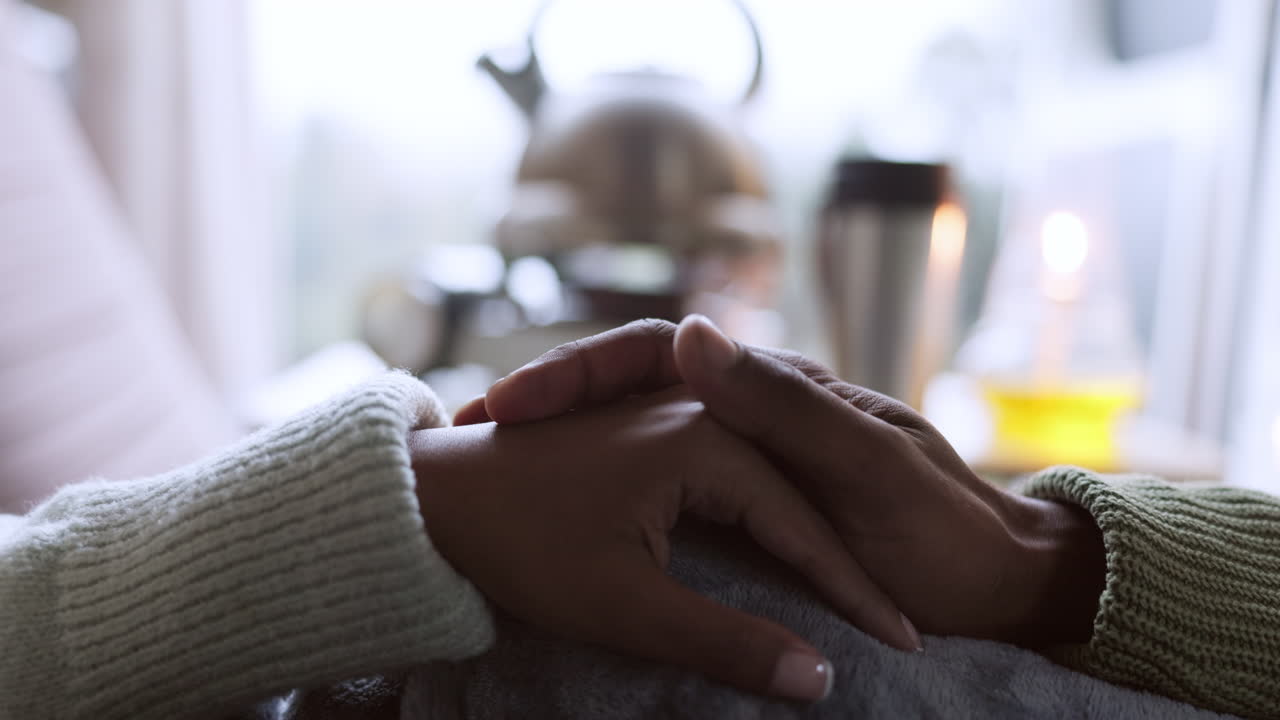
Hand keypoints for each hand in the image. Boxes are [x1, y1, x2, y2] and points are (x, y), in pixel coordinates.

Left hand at [413, 386, 919, 702]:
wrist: (429, 497)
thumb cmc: (518, 546)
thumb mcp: (624, 605)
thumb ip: (725, 639)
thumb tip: (816, 679)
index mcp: (703, 440)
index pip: (803, 526)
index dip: (853, 591)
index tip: (902, 642)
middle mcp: (695, 413)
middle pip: (791, 496)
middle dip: (837, 562)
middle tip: (889, 622)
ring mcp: (668, 414)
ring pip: (760, 478)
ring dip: (800, 533)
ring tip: (844, 587)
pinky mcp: (644, 429)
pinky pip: (723, 467)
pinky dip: (755, 512)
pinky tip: (765, 540)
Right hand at [458, 317, 1105, 646]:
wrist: (999, 581)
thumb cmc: (939, 534)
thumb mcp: (868, 467)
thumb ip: (782, 403)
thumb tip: (695, 335)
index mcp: (777, 387)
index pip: (661, 352)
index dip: (579, 369)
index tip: (504, 402)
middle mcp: (756, 409)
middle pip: (633, 378)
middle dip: (554, 392)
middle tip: (479, 418)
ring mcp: (753, 456)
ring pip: (642, 424)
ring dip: (574, 427)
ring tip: (500, 444)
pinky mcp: (754, 506)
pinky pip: (669, 480)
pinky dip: (613, 475)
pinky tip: (570, 504)